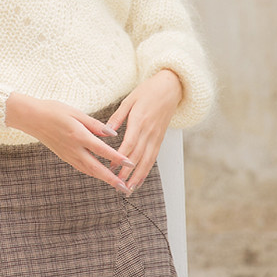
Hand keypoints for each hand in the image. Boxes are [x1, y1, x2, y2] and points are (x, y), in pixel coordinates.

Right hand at [5, 93, 135, 192]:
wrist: (31, 117)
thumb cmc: (54, 110)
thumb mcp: (76, 113)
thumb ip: (95, 125)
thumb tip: (112, 134)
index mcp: (79, 135)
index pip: (102, 150)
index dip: (117, 158)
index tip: (130, 164)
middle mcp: (74, 149)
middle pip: (96, 168)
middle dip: (112, 179)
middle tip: (125, 188)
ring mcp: (68, 155)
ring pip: (89, 171)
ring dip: (103, 179)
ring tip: (116, 185)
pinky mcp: (64, 156)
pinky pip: (81, 168)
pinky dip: (92, 173)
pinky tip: (99, 175)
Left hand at [107, 69, 182, 192]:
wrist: (171, 87)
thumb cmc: (148, 91)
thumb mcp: (129, 99)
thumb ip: (117, 117)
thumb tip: (106, 130)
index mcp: (139, 121)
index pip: (130, 143)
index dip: (121, 157)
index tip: (111, 167)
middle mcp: (149, 131)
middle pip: (138, 156)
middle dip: (128, 172)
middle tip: (119, 185)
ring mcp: (156, 137)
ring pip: (147, 160)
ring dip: (138, 176)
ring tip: (129, 188)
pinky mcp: (160, 139)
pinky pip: (153, 157)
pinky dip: (146, 170)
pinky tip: (139, 179)